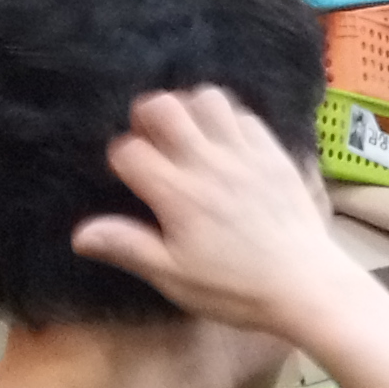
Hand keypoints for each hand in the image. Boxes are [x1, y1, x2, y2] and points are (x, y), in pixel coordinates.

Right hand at [69, 87, 356, 337]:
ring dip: (190, 109)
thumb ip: (129, 247)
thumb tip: (80, 234)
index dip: (121, 160)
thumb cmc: (237, 289)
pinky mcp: (274, 154)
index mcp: (176, 194)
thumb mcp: (175, 277)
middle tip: (152, 140)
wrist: (308, 286)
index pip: (128, 151)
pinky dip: (229, 119)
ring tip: (189, 136)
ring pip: (207, 98)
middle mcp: (208, 163)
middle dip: (148, 117)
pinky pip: (245, 115)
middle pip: (163, 107)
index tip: (131, 179)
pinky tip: (226, 144)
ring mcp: (244, 154)